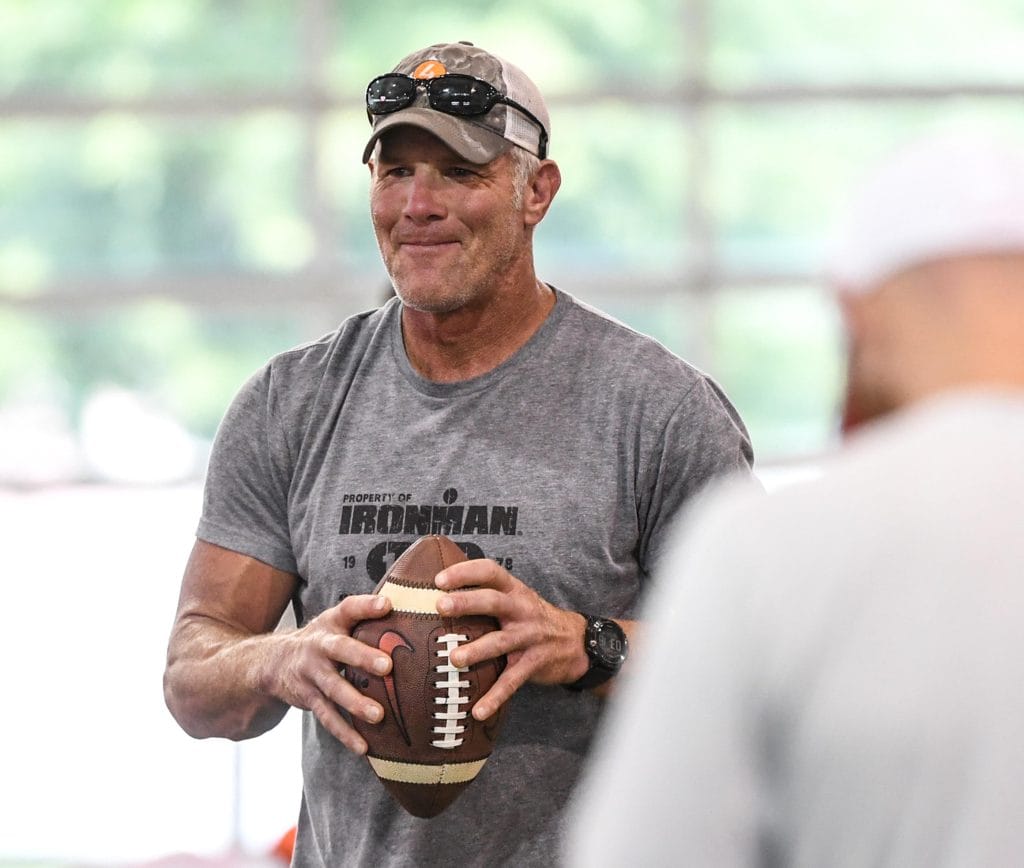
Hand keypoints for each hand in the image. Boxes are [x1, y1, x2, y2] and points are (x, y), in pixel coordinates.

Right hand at [261, 594, 394, 754]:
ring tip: (378, 715)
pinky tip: (363, 747)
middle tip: (388, 666)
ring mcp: (312, 674)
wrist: (273, 662)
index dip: (367, 605)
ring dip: (355, 702)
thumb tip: (406, 608)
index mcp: (332, 624)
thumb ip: (366, 615)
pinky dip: (345, 733)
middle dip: (363, 657)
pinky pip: (327, 718)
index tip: (388, 605)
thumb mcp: (337, 621)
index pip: (349, 609)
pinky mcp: (309, 699)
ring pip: (333, 689)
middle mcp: (319, 647)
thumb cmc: (322, 640)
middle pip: (341, 650)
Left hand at [434, 560, 586, 720]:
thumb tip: (440, 593)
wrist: (576, 642)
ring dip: (477, 650)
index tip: (439, 579)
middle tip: (441, 606)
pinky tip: (478, 711)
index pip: (490, 572)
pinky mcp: (533, 663)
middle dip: (467, 602)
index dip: (465, 572)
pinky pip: (512, 681)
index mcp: (514, 590)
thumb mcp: (516, 598)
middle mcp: (522, 609)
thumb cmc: (532, 618)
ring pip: (501, 642)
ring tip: (454, 659)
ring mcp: (529, 637)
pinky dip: (495, 697)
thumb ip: (488, 593)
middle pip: (493, 602)